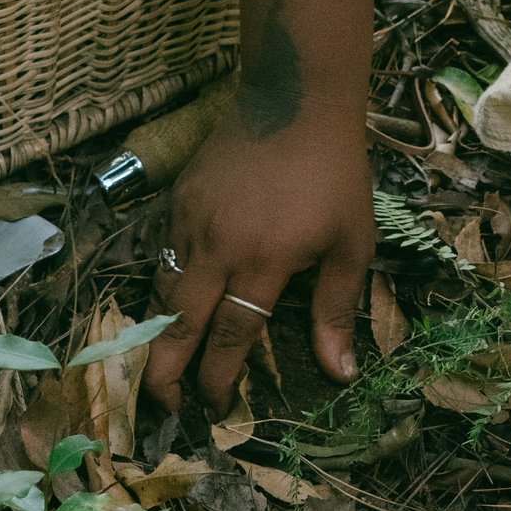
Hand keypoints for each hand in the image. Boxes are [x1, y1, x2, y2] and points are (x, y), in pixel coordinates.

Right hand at [143, 92, 373, 414]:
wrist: (295, 101)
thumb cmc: (334, 174)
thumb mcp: (352, 243)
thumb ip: (337, 309)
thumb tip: (340, 373)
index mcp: (262, 263)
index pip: (230, 338)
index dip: (217, 379)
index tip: (214, 409)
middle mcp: (216, 248)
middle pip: (176, 324)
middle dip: (163, 372)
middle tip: (161, 406)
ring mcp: (189, 221)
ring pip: (161, 290)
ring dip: (159, 332)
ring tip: (161, 362)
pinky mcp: (177, 199)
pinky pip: (163, 253)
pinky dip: (164, 285)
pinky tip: (173, 301)